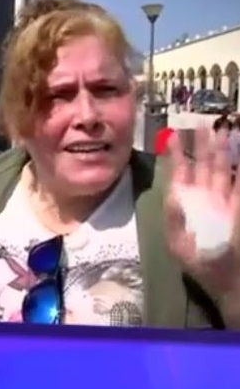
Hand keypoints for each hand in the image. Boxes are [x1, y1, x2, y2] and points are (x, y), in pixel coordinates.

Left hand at [165, 128, 239, 300]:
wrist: (229, 281)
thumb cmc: (199, 264)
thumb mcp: (179, 244)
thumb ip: (175, 219)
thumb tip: (172, 195)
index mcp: (184, 204)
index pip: (180, 173)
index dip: (177, 155)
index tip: (174, 135)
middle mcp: (203, 198)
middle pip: (203, 165)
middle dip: (203, 144)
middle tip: (202, 122)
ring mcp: (223, 201)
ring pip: (222, 169)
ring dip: (223, 150)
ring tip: (223, 129)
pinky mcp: (238, 206)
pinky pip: (239, 184)